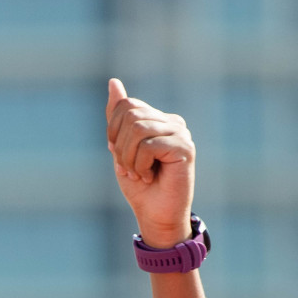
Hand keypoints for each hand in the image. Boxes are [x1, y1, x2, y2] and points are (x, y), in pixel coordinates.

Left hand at [105, 78, 194, 246]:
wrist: (155, 215)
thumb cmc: (140, 186)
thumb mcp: (121, 149)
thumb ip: (117, 117)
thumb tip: (113, 82)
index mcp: (158, 119)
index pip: (126, 105)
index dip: (112, 131)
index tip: (119, 156)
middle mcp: (172, 122)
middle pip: (130, 115)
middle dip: (120, 147)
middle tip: (128, 169)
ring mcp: (181, 133)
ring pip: (138, 129)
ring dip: (129, 158)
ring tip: (138, 174)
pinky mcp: (185, 147)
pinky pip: (149, 145)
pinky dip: (139, 165)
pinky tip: (148, 177)